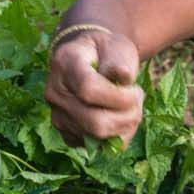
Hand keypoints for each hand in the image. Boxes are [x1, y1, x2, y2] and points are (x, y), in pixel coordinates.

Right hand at [43, 27, 144, 145]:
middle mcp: (54, 92)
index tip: (135, 89)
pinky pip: (95, 146)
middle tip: (138, 100)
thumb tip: (123, 78)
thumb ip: (120, 61)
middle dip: (127, 116)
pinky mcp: (65, 132)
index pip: (88, 89)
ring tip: (131, 107)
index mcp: (65, 63)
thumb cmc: (105, 51)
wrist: (89, 60)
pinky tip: (119, 117)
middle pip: (94, 121)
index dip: (119, 97)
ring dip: (125, 126)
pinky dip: (115, 136)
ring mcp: (57, 115)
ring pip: (97, 136)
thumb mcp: (116, 47)